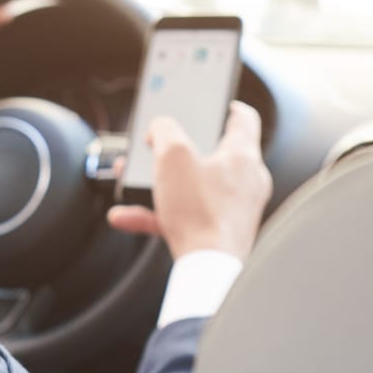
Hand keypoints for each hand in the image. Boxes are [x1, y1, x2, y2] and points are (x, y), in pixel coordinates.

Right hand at [107, 102, 270, 260]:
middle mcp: (245, 182)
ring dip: (161, 182)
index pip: (243, 119)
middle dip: (177, 149)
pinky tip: (126, 217)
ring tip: (132, 181)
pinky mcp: (220, 235)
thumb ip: (164, 131)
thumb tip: (160, 127)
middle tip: (157, 144)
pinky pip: (185, 216)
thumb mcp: (172, 156)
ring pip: (193, 186)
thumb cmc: (200, 212)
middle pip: (211, 153)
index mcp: (242, 155)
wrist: (208, 272)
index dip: (225, 105)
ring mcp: (234, 210)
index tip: (213, 101)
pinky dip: (157, 214)